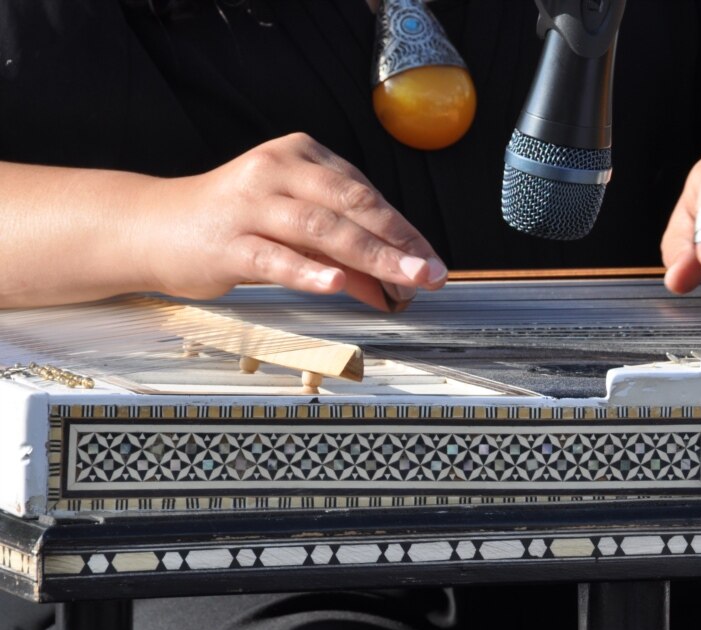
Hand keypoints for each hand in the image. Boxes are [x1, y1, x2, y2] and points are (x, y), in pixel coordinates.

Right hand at [134, 132, 445, 309]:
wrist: (154, 227)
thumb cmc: (232, 224)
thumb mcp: (294, 230)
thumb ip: (343, 254)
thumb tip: (393, 287)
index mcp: (301, 155)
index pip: (364, 193)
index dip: (404, 229)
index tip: (432, 260)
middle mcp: (278, 170)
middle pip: (351, 206)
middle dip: (398, 242)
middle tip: (430, 273)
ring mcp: (250, 203)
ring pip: (321, 229)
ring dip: (370, 257)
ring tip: (404, 280)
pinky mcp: (227, 241)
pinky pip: (275, 256)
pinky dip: (308, 270)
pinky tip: (337, 284)